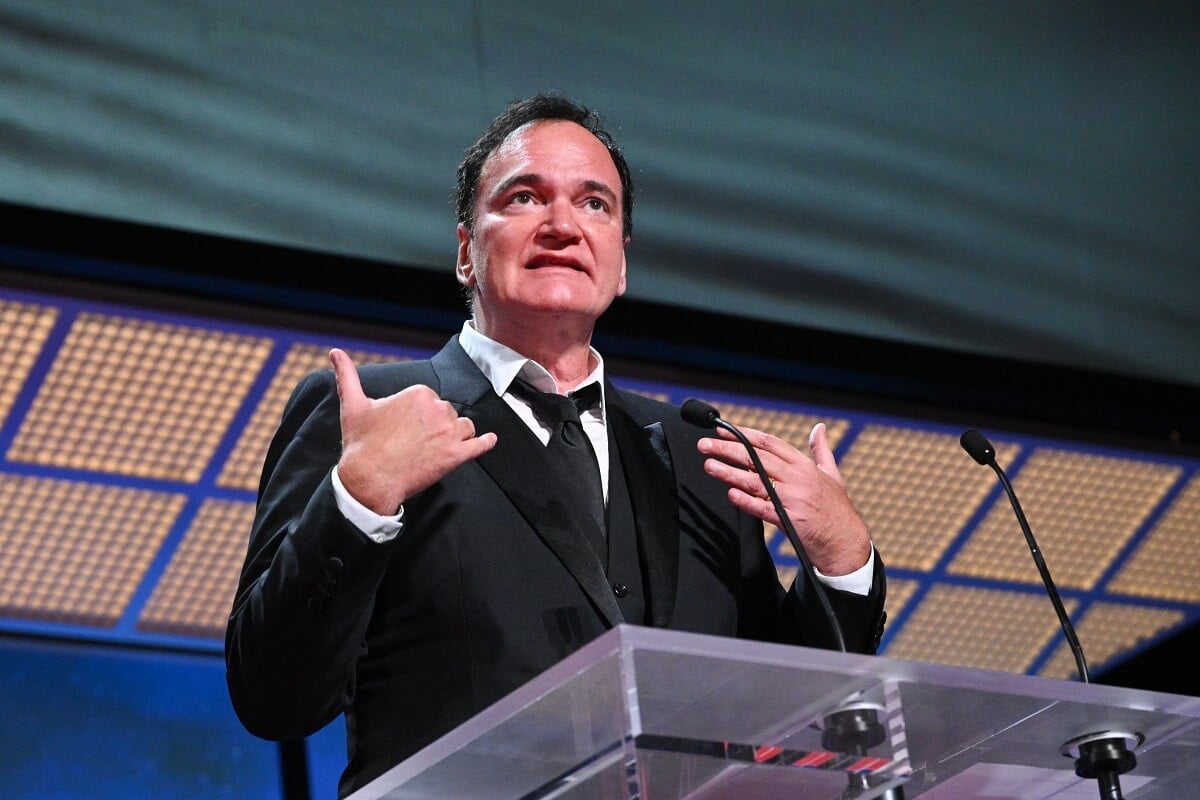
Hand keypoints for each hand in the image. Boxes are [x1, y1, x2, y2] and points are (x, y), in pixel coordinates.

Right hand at [330, 348, 496, 514]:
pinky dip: (485, 442)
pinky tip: (489, 440)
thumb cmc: (361, 443)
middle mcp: (438, 408)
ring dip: (455, 436)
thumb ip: (347, 375)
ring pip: (463, 428)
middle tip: (416, 443)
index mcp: (419, 393)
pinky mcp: (456, 456)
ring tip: (436, 448)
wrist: (368, 479)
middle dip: (437, 426)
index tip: (407, 428)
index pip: (432, 401)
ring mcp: (449, 433)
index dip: (421, 416)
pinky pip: (479, 445)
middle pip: (448, 414)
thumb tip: (335, 352)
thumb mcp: (353, 405)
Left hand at [697, 421, 870, 575]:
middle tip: (705, 444)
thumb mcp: (832, 474)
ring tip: (709, 465)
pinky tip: (730, 493)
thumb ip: (821, 450)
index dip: (744, 434)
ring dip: (729, 472)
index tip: (723, 429)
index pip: (769, 443)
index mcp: (805, 465)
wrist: (845, 543)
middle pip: (757, 457)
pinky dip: (746, 500)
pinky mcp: (789, 519)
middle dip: (728, 448)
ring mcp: (793, 498)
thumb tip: (819, 428)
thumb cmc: (836, 509)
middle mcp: (798, 478)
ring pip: (755, 480)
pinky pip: (762, 508)